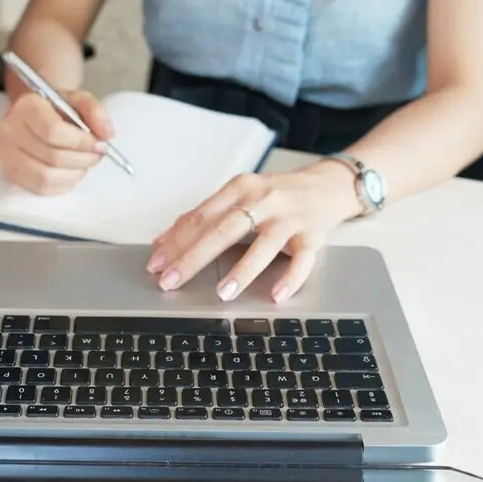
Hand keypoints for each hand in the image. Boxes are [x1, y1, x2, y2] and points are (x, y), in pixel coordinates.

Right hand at [0, 90, 112, 194]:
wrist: (37, 116)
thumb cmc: (59, 108)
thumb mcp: (79, 100)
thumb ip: (96, 112)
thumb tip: (107, 135)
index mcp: (27, 106)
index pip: (52, 130)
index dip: (81, 142)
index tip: (99, 144)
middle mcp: (11, 131)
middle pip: (52, 156)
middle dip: (82, 159)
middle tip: (96, 155)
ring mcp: (8, 155)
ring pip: (45, 177)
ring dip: (74, 174)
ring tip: (84, 164)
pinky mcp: (11, 173)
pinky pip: (40, 189)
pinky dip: (63, 184)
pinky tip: (71, 172)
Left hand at [148, 162, 363, 301]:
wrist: (326, 186)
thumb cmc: (276, 195)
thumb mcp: (239, 197)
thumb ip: (204, 217)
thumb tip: (162, 243)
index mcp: (240, 188)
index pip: (201, 216)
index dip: (176, 241)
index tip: (155, 264)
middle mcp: (264, 200)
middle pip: (224, 229)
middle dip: (194, 257)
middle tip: (171, 281)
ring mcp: (289, 218)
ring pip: (264, 244)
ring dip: (242, 270)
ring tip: (222, 293)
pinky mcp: (313, 235)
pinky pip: (303, 259)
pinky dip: (290, 278)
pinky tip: (276, 295)